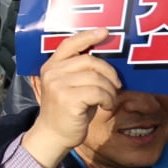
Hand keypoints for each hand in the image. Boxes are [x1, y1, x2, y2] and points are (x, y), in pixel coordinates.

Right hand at [22, 28, 120, 167]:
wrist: (53, 134)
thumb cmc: (67, 110)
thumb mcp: (70, 86)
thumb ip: (80, 71)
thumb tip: (107, 60)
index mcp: (52, 66)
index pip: (70, 44)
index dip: (88, 37)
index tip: (105, 32)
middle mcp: (52, 72)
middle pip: (90, 60)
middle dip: (109, 73)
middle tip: (116, 85)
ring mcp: (57, 85)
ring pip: (96, 77)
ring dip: (110, 90)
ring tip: (109, 99)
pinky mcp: (66, 98)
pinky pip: (98, 92)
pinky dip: (108, 99)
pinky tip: (105, 106)